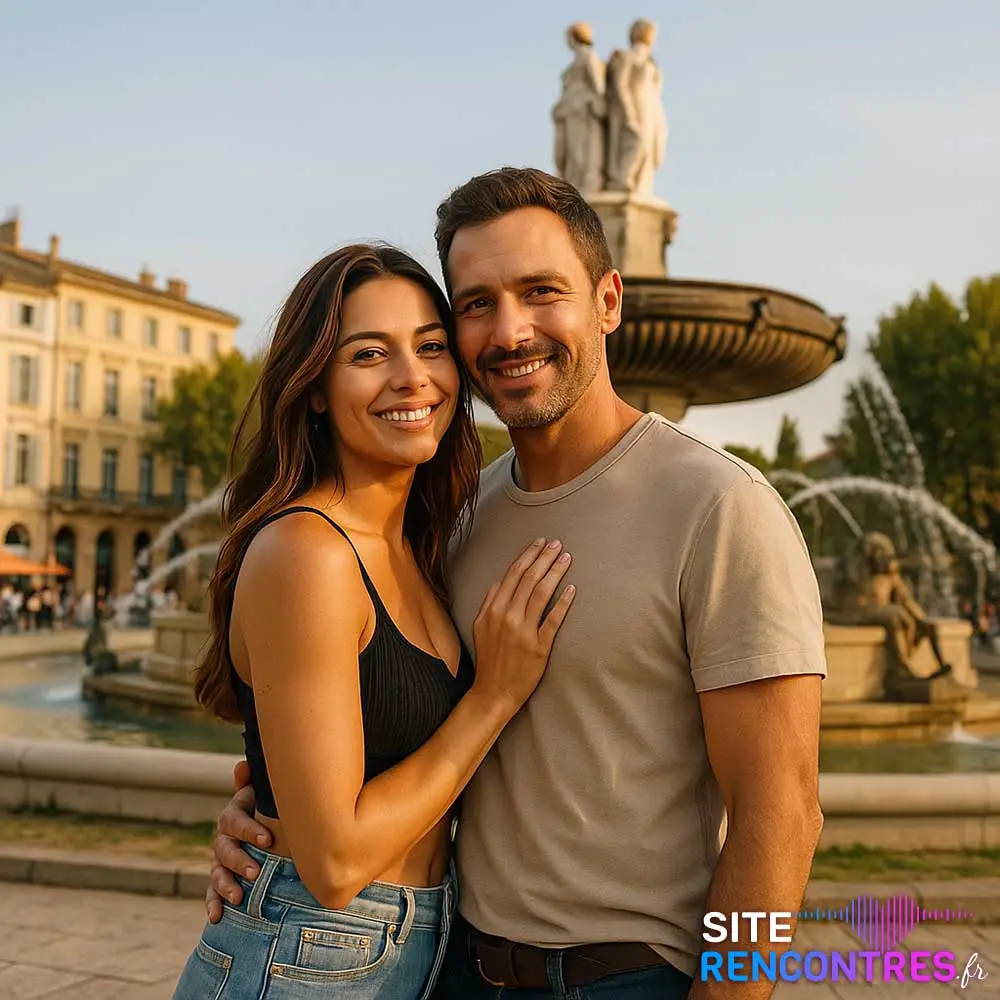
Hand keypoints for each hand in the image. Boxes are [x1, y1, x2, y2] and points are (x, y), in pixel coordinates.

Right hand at [205, 760, 271, 922]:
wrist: (264, 830)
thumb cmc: (266, 810)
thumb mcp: (261, 796)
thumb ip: (253, 783)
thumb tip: (244, 765)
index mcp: (233, 816)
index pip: (234, 821)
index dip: (249, 829)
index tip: (267, 839)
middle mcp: (223, 838)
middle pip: (224, 849)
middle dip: (239, 861)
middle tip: (255, 872)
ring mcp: (220, 861)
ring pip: (217, 873)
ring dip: (226, 885)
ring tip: (239, 896)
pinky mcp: (219, 881)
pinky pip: (211, 893)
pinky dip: (212, 904)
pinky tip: (216, 917)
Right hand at [471, 538, 574, 709]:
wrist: (494, 692)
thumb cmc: (489, 659)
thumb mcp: (479, 628)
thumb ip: (488, 603)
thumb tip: (499, 582)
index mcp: (494, 610)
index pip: (513, 574)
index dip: (529, 556)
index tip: (540, 543)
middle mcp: (508, 617)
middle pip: (529, 579)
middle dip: (545, 558)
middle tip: (558, 544)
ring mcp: (524, 632)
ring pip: (541, 594)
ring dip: (555, 573)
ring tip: (566, 558)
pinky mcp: (539, 647)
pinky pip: (553, 620)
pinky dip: (562, 603)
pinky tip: (572, 589)